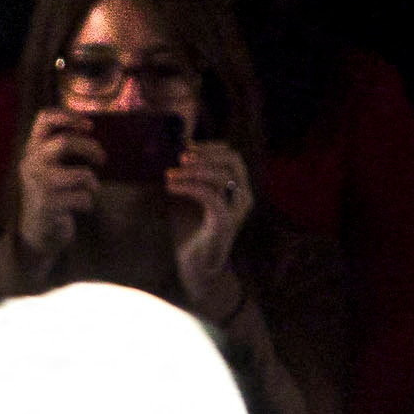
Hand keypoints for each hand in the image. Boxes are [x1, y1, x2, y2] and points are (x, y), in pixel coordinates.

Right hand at [12, 107, 98, 265]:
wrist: (38, 233)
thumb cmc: (52, 196)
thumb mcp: (51, 168)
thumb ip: (64, 151)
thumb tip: (97, 138)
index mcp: (32, 149)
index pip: (44, 118)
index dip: (68, 116)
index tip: (90, 125)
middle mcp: (31, 163)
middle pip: (64, 142)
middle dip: (90, 148)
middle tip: (102, 158)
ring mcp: (38, 185)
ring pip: (80, 175)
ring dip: (93, 183)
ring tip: (92, 190)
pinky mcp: (48, 205)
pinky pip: (82, 198)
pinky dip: (89, 202)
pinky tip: (82, 207)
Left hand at [166, 139, 253, 322]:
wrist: (196, 267)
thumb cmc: (191, 232)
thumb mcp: (188, 197)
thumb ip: (187, 177)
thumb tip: (172, 154)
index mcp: (237, 189)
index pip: (232, 157)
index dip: (210, 148)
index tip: (187, 146)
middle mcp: (242, 197)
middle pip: (233, 161)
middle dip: (206, 154)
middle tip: (181, 157)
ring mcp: (236, 211)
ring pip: (222, 176)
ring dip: (194, 170)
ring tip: (170, 174)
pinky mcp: (225, 224)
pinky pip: (211, 196)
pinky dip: (190, 187)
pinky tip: (171, 188)